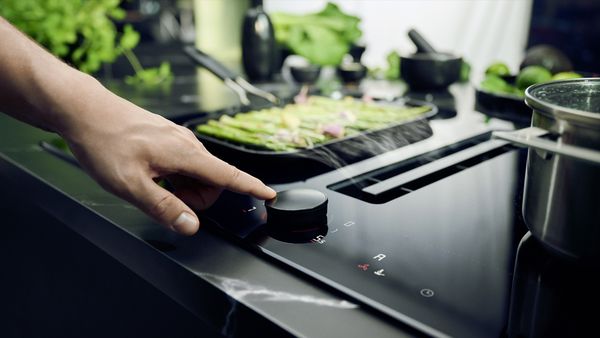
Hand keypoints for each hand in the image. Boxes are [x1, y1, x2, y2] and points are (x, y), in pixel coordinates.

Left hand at [59, 78, 275, 234]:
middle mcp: (187, 144)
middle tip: (163, 198)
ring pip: (197, 175)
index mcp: (185, 154)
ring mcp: (178, 140)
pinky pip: (184, 165)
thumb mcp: (130, 185)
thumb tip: (191, 225)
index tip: (270, 195)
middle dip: (196, 199)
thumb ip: (164, 207)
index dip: (252, 187)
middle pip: (212, 182)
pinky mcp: (168, 139)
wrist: (85, 112)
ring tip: (151, 184)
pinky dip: (174, 177)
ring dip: (183, 189)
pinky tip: (150, 173)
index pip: (228, 175)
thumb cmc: (105, 143)